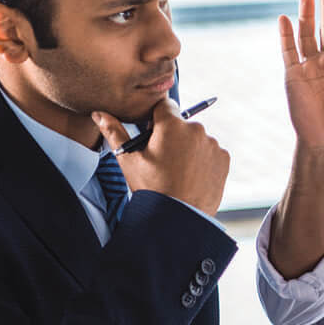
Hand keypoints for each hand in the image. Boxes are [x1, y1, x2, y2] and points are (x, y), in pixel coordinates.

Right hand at [93, 99, 228, 216]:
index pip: (164, 105)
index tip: (152, 134)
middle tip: (163, 159)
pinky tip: (192, 176)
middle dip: (172, 135)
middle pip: (181, 123)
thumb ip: (114, 132)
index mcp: (172, 125)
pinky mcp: (224, 158)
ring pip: (197, 138)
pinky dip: (203, 159)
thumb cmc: (151, 188)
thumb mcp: (129, 160)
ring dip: (188, 148)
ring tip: (178, 171)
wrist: (178, 219)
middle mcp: (196, 129)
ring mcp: (212, 144)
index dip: (156, 118)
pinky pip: (211, 152)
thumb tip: (99, 113)